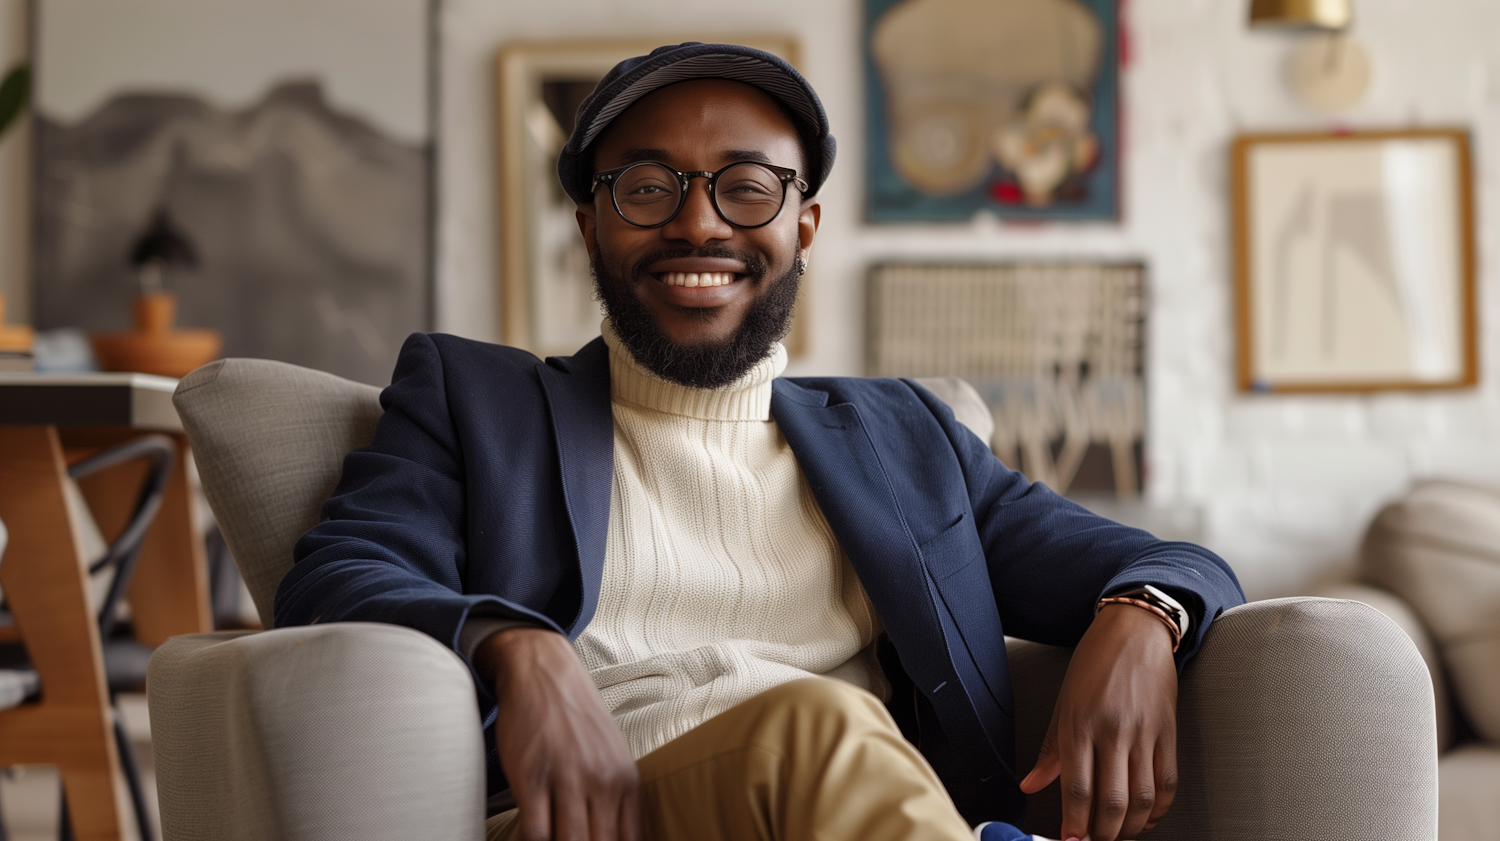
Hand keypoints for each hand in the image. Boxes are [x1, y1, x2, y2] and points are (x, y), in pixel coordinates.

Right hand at [475, 626, 638, 840]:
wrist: (544, 672)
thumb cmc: (577, 720)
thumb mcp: (612, 756)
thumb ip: (617, 800)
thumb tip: (620, 839)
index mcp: (626, 780)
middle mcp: (601, 780)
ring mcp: (566, 778)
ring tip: (551, 840)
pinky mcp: (530, 776)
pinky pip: (534, 831)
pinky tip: (527, 837)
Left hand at [1018, 604, 1178, 840]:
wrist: (1133, 631)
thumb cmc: (1093, 664)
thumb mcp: (1063, 704)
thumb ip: (1050, 752)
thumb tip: (1029, 785)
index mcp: (1079, 724)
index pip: (1077, 788)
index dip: (1074, 823)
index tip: (1070, 840)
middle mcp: (1112, 731)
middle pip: (1111, 801)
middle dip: (1103, 834)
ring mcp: (1143, 733)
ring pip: (1141, 798)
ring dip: (1130, 827)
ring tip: (1118, 835)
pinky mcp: (1167, 732)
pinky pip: (1167, 782)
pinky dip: (1158, 809)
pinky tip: (1146, 818)